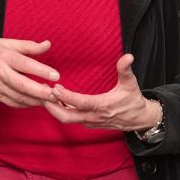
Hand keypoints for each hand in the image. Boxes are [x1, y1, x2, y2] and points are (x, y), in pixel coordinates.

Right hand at [0, 38, 58, 107]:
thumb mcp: (6, 42)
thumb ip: (28, 45)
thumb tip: (47, 44)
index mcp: (3, 56)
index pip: (25, 64)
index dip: (41, 71)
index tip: (56, 75)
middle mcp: (0, 72)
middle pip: (22, 85)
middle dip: (41, 91)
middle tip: (56, 93)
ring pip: (18, 97)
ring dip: (35, 100)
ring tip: (50, 99)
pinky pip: (12, 102)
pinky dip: (26, 104)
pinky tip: (36, 102)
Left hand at [43, 54, 161, 130]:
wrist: (139, 120)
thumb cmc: (133, 100)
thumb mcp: (131, 84)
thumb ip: (126, 70)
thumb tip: (128, 56)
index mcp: (103, 106)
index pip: (81, 103)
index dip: (66, 97)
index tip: (54, 88)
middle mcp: (94, 117)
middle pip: (67, 117)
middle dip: (52, 107)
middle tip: (41, 92)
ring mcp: (90, 122)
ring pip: (67, 119)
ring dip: (54, 109)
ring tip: (44, 94)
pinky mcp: (88, 123)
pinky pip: (70, 119)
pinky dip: (60, 111)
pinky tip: (54, 100)